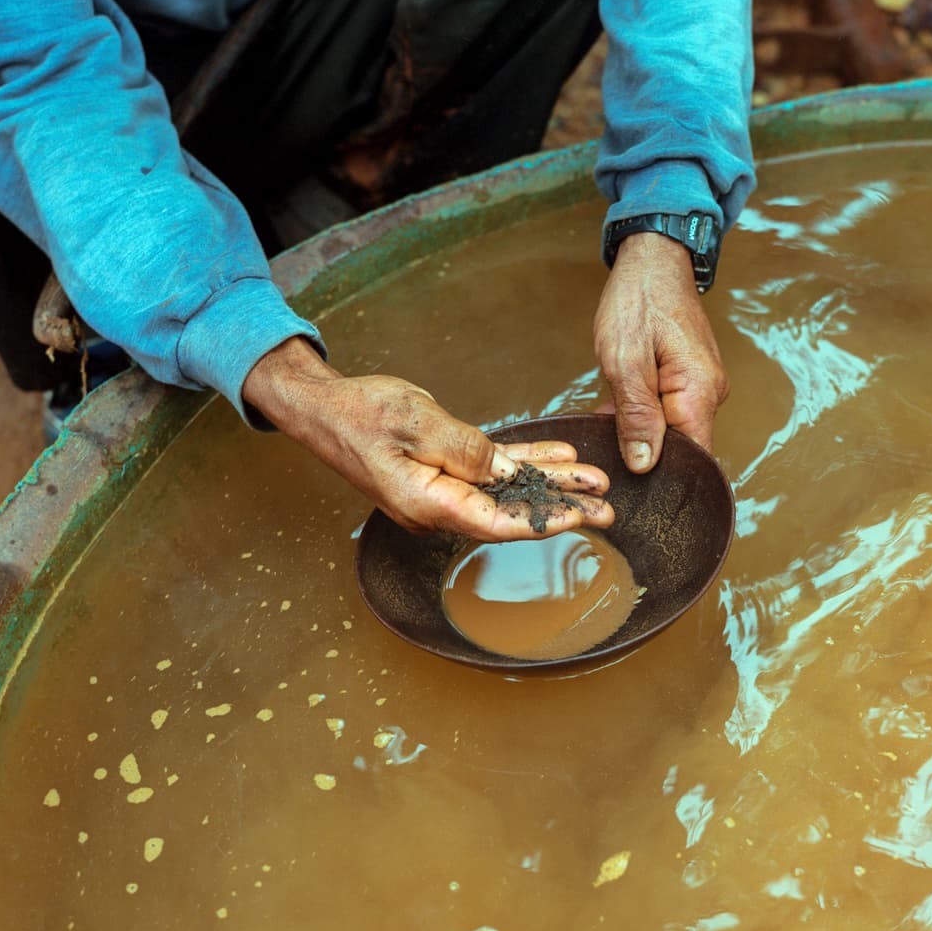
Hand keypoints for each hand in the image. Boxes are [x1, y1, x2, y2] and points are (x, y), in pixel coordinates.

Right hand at [242, 338, 613, 539]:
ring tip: (593, 480)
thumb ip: (465, 449)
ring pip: (507, 491)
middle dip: (561, 507)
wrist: (324, 408)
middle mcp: (438, 507)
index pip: (498, 522)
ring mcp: (442, 491)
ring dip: (550, 484)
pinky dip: (524, 465)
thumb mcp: (416, 423)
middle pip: (511, 513)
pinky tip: (558, 460)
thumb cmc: (360, 414)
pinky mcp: (444, 472)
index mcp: (428, 503)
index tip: (584, 516)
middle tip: (607, 507)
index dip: (545, 520)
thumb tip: (505, 470)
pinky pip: (491, 473)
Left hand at [593, 231, 728, 471]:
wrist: (652, 258)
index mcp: (699, 392)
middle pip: (680, 447)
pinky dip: (637, 415)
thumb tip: (645, 465)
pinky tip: (611, 412)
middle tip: (604, 451)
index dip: (664, 476)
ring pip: (668, 429)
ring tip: (604, 425)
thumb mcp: (625, 360)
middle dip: (644, 454)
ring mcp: (697, 387)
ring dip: (636, 431)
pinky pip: (664, 411)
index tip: (631, 484)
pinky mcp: (685, 380)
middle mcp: (707, 394)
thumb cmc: (638, 300)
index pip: (694, 458)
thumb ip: (636, 415)